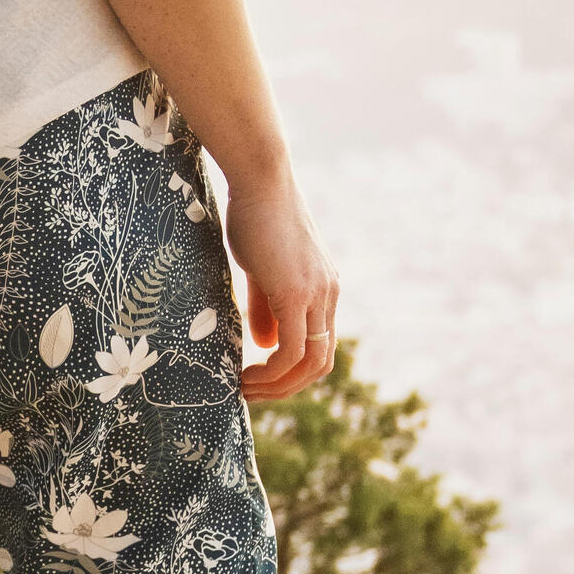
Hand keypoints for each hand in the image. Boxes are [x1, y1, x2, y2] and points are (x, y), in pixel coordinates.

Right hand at [221, 161, 337, 403]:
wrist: (261, 179)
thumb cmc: (255, 215)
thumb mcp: (262, 267)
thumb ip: (266, 307)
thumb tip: (265, 343)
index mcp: (324, 289)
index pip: (320, 346)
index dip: (292, 372)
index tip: (258, 378)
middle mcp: (328, 295)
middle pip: (321, 364)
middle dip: (286, 388)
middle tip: (251, 393)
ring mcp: (316, 295)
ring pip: (310, 363)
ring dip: (277, 386)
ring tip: (244, 389)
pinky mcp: (296, 293)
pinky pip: (292, 350)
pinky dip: (271, 372)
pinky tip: (245, 374)